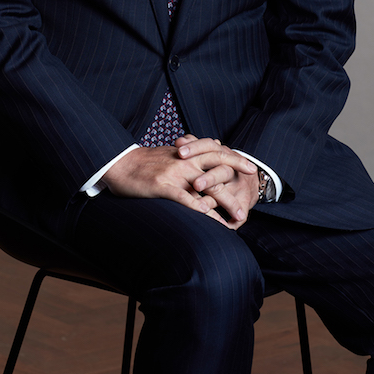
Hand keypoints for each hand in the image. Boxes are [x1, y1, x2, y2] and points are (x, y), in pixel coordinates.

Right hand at [101, 139, 257, 226]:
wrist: (119, 164)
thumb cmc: (143, 162)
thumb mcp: (168, 155)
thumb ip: (186, 155)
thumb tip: (200, 156)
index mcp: (186, 152)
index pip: (216, 151)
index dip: (235, 157)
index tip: (250, 166)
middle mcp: (185, 160)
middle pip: (219, 164)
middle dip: (239, 176)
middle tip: (254, 187)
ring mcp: (176, 174)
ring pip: (209, 186)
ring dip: (227, 201)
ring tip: (240, 215)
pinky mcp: (165, 187)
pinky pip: (189, 201)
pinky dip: (205, 212)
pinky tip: (215, 222)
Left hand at [175, 136, 259, 229]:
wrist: (251, 176)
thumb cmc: (221, 164)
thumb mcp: (211, 153)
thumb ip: (195, 146)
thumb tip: (180, 140)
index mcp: (222, 154)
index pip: (209, 147)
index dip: (195, 149)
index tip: (179, 152)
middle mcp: (232, 170)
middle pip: (222, 171)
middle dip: (209, 178)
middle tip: (195, 184)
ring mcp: (239, 187)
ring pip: (228, 194)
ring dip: (217, 201)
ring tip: (203, 208)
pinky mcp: (246, 202)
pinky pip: (241, 213)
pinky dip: (234, 221)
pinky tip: (226, 226)